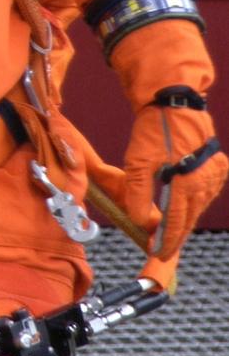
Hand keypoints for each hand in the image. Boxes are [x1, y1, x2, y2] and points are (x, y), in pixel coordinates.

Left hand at [124, 103, 226, 273]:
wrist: (174, 102)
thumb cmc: (154, 130)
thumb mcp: (138, 161)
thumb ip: (138, 194)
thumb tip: (139, 221)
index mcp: (187, 184)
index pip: (176, 223)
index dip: (166, 241)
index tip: (157, 254)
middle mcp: (206, 183)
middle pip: (189, 218)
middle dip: (175, 234)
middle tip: (161, 248)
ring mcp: (215, 175)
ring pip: (198, 206)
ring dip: (185, 218)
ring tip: (170, 230)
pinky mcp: (218, 166)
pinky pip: (205, 192)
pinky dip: (193, 201)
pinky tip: (183, 205)